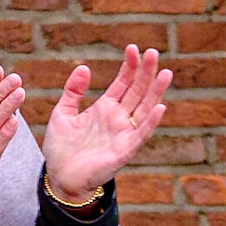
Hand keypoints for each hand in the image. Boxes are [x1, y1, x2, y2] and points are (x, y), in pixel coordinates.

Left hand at [42, 44, 172, 204]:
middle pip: (138, 91)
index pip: (123, 83)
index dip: (129, 66)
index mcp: (105, 108)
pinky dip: (151, 122)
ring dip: (156, 92)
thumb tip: (84, 67)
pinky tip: (160, 107)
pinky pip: (141, 135)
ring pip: (145, 109)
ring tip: (165, 73)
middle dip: (146, 72)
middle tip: (154, 52)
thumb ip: (73, 90)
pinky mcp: (125, 151)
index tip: (133, 48)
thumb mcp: (63, 112)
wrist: (60, 177)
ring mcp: (123, 134)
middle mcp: (118, 119)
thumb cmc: (61, 148)